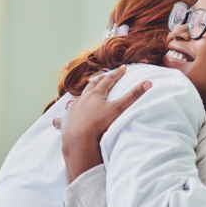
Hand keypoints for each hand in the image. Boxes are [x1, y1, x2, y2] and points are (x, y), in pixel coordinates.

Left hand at [53, 65, 152, 180]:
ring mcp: (72, 110)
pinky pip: (61, 119)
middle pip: (91, 86)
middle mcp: (82, 99)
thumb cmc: (100, 124)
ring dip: (80, 97)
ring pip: (76, 100)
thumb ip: (133, 96)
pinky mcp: (64, 122)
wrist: (79, 139)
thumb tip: (148, 82)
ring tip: (82, 95)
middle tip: (102, 77)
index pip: (108, 80)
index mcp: (96, 94)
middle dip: (98, 81)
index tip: (123, 68)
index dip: (116, 74)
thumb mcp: (119, 109)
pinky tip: (57, 119)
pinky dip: (60, 118)